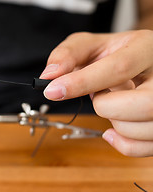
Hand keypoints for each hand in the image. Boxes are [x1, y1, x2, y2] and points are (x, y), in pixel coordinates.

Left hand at [40, 30, 152, 156]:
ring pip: (149, 127)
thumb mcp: (88, 45)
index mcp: (145, 47)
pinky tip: (113, 131)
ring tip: (110, 108)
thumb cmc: (112, 55)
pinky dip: (125, 145)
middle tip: (97, 98)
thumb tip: (49, 76)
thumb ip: (67, 55)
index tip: (53, 91)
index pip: (119, 68)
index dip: (81, 82)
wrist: (138, 63)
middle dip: (107, 108)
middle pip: (146, 103)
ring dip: (117, 125)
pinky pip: (149, 146)